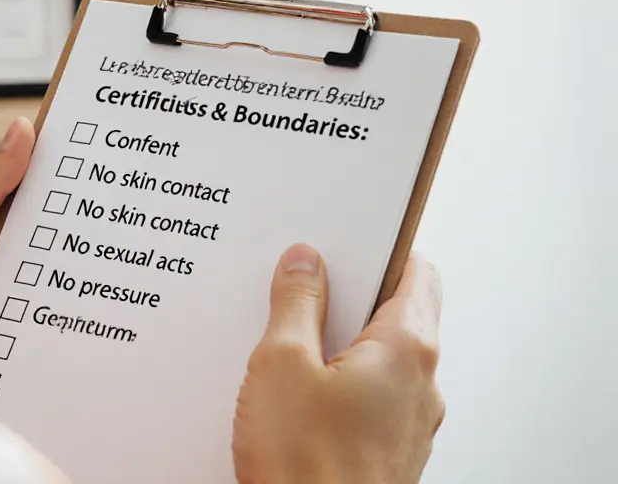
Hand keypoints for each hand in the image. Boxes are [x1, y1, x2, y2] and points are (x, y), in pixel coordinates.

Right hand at [233, 244, 445, 483]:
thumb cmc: (306, 469)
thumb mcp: (281, 363)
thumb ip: (295, 302)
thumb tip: (305, 262)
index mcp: (406, 348)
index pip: (415, 272)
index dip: (377, 248)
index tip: (340, 239)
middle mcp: (421, 383)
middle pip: (392, 313)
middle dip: (342, 297)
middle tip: (292, 291)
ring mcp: (408, 422)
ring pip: (375, 359)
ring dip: (333, 344)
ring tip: (279, 348)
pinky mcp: (385, 450)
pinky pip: (365, 398)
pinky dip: (333, 384)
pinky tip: (288, 394)